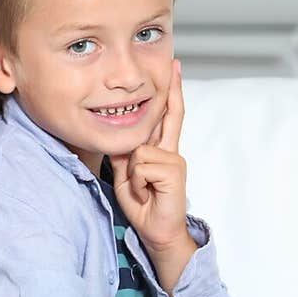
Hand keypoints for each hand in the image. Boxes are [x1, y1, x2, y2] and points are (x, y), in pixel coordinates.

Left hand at [110, 59, 194, 289]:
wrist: (158, 231)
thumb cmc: (144, 206)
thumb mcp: (128, 177)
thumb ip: (128, 156)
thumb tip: (123, 139)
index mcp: (159, 151)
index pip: (165, 117)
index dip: (169, 94)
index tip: (172, 70)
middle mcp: (170, 152)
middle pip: (169, 115)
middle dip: (171, 90)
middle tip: (173, 65)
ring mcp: (174, 160)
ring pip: (139, 149)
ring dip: (133, 174)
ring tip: (142, 190)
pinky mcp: (174, 170)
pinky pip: (142, 164)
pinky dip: (138, 182)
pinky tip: (147, 193)